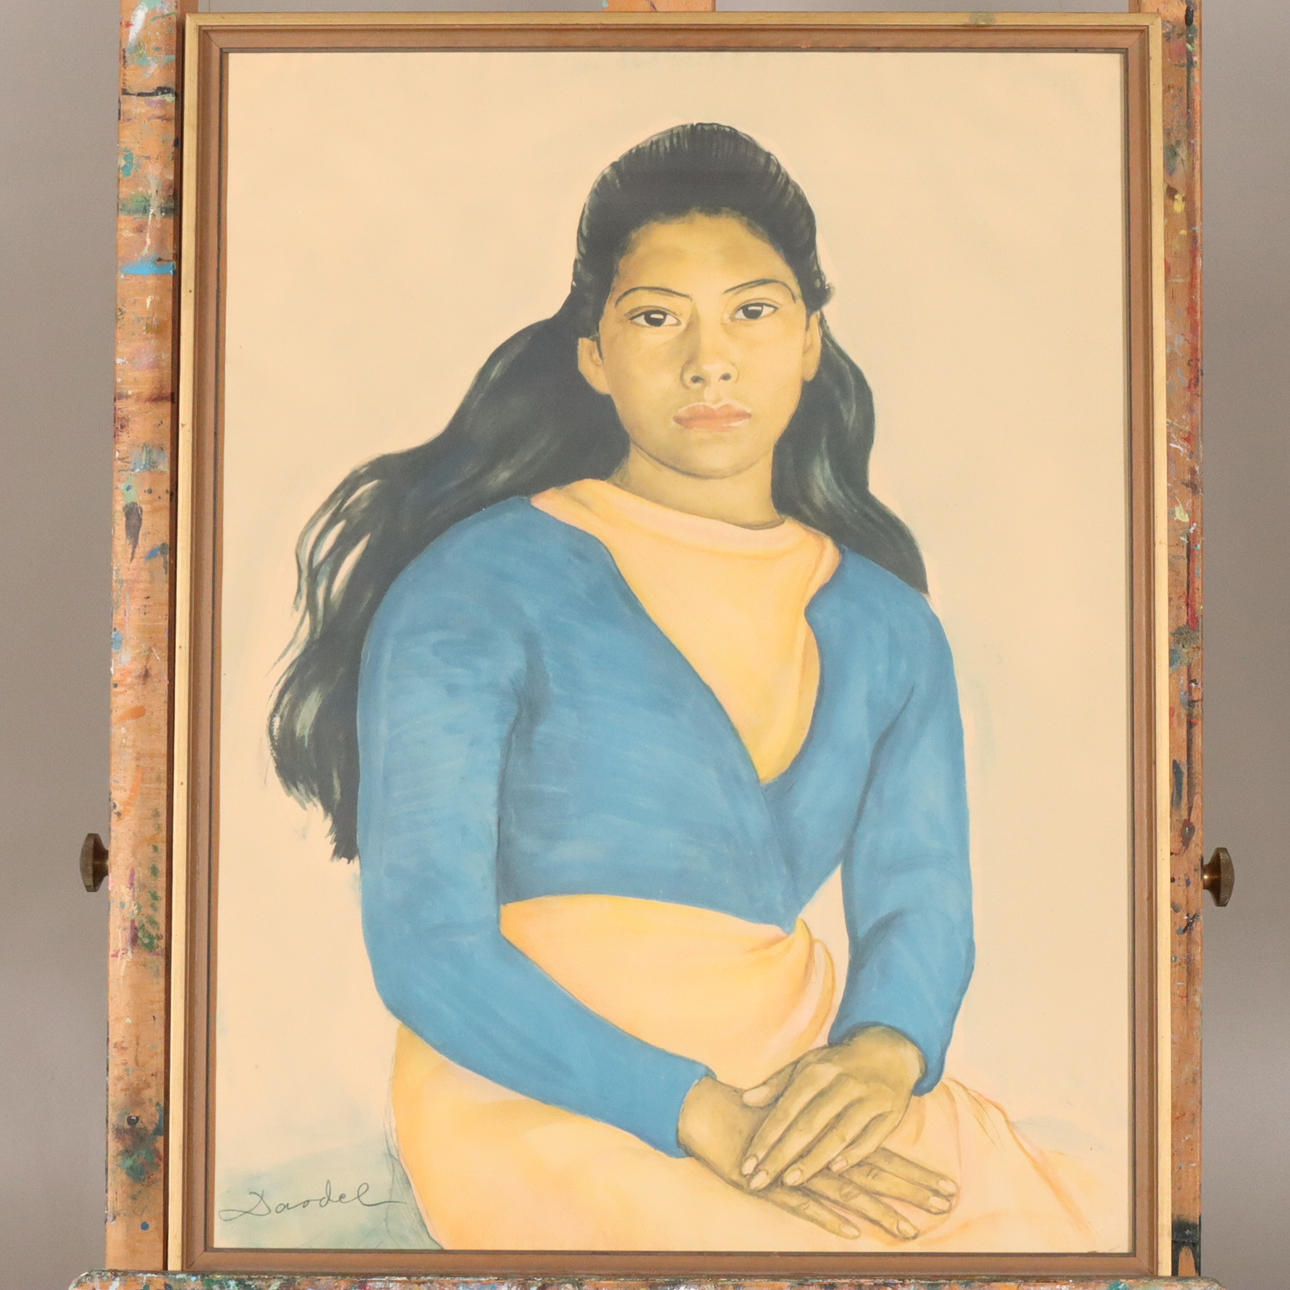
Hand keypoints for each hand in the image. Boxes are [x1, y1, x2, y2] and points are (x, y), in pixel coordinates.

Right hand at [678, 1076, 954, 1240]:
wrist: (713, 1112)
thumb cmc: (760, 1122)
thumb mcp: (801, 1131)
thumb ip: (830, 1144)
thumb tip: (861, 1162)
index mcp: (832, 1139)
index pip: (884, 1158)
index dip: (916, 1174)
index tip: (949, 1190)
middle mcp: (823, 1152)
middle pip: (876, 1173)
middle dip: (913, 1190)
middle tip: (948, 1204)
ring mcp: (800, 1169)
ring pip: (847, 1192)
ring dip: (880, 1212)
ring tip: (910, 1230)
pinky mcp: (774, 1183)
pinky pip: (804, 1203)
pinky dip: (827, 1216)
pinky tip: (850, 1230)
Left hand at [739, 1025, 923, 1189]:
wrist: (888, 1049)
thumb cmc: (837, 1064)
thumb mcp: (807, 1065)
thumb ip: (777, 1085)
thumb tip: (746, 1100)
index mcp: (817, 1071)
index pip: (786, 1109)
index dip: (765, 1138)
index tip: (746, 1164)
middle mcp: (842, 1084)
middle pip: (808, 1125)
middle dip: (781, 1156)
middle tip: (759, 1182)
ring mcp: (869, 1098)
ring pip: (838, 1134)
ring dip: (814, 1160)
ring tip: (789, 1182)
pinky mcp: (891, 1112)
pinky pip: (872, 1139)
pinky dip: (855, 1155)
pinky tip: (835, 1171)